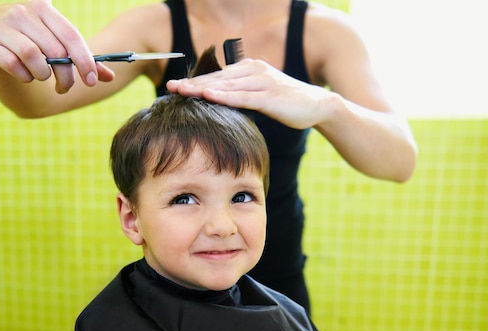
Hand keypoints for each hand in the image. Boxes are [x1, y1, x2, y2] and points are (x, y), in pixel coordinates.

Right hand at [0, 0, 113, 93]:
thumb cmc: (32, 37)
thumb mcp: (56, 41)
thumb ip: (83, 58)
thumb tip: (111, 77)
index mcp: (43, 8)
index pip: (71, 36)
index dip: (84, 61)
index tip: (90, 81)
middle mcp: (22, 13)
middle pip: (55, 51)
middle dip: (65, 76)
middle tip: (64, 87)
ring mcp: (2, 26)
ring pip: (34, 58)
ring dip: (43, 75)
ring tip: (42, 76)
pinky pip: (14, 66)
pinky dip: (25, 77)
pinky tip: (26, 76)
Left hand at [166, 59, 330, 129]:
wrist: (317, 105)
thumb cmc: (287, 103)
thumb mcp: (260, 95)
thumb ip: (242, 94)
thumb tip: (220, 103)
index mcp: (249, 69)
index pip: (217, 76)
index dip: (195, 81)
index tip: (174, 86)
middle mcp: (253, 71)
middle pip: (217, 78)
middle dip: (192, 83)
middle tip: (170, 87)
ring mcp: (262, 82)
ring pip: (226, 85)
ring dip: (202, 88)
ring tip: (181, 91)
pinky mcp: (270, 96)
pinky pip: (243, 96)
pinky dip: (224, 96)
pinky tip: (208, 97)